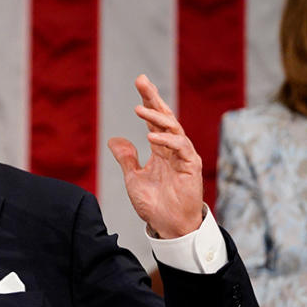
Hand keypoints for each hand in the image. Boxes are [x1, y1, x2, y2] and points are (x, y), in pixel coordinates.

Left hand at [107, 75, 204, 237]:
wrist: (168, 226)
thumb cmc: (154, 204)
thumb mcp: (133, 178)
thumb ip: (126, 158)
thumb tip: (114, 139)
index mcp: (161, 149)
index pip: (154, 119)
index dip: (148, 100)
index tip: (140, 82)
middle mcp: (173, 149)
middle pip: (165, 117)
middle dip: (153, 98)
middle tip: (141, 81)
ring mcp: (184, 156)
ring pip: (173, 128)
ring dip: (156, 118)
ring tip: (139, 109)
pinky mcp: (191, 167)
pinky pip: (181, 148)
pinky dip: (167, 140)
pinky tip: (151, 137)